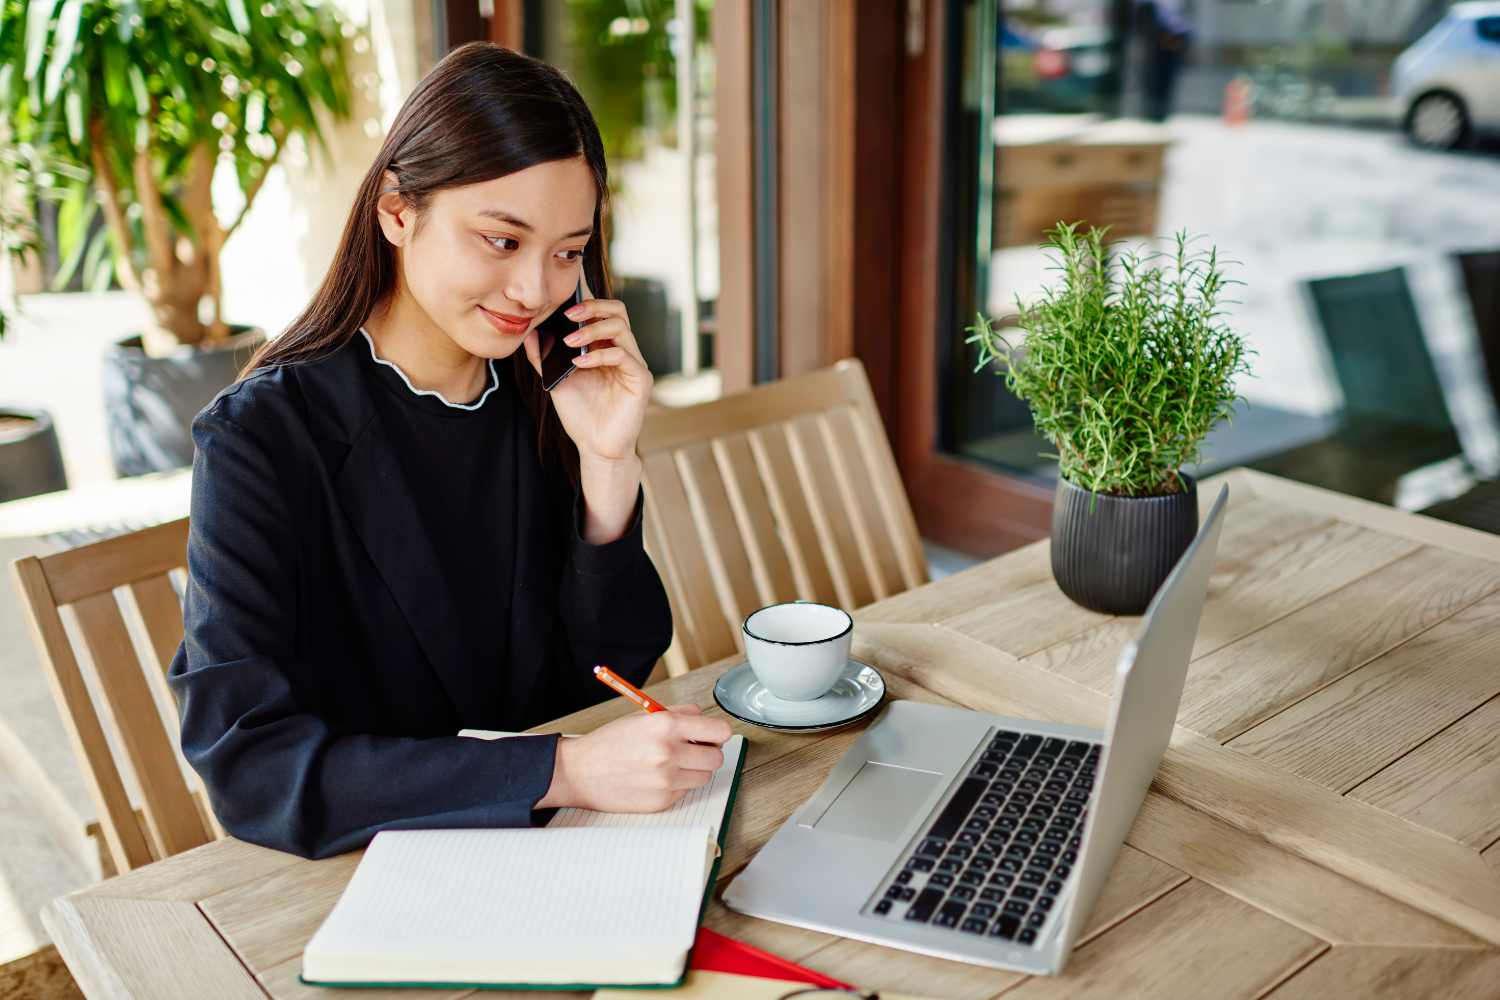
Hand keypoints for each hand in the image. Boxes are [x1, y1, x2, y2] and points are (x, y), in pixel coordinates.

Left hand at [522, 289, 651, 543]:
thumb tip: (529, 331)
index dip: (587, 297)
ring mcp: (634, 363)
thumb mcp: (556, 380)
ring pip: (621, 327)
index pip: (601, 311)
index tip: (565, 291)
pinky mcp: (640, 379)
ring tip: (569, 342)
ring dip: (592, 329)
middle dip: (592, 306)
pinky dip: (599, 355)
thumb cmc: (580, 414)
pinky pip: (622, 356)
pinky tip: (579, 363)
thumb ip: (544, 356)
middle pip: (617, 310)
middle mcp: (623, 350)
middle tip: (568, 314)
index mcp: (605, 346)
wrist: (595, 447)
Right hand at [536, 704, 733, 812]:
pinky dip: (678, 784)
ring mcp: (666, 779)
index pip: (719, 731)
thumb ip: (679, 715)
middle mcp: (668, 752)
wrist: (579, 771)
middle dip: (708, 752)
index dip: (717, 733)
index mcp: (665, 725)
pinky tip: (658, 777)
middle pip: (717, 757)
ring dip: (695, 769)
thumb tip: (707, 723)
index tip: (712, 735)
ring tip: (673, 763)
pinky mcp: (662, 800)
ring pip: (705, 776)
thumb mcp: (643, 715)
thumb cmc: (610, 742)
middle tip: (693, 749)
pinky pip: (687, 791)